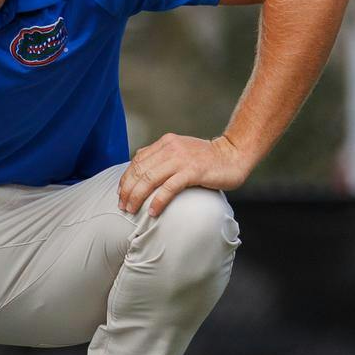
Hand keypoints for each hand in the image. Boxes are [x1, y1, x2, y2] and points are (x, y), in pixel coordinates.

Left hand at [119, 134, 252, 216]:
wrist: (233, 155)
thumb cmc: (207, 158)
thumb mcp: (181, 151)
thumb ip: (162, 156)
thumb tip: (140, 165)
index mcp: (165, 142)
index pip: (137, 160)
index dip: (126, 178)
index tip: (121, 194)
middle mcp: (171, 148)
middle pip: (140, 170)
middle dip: (128, 190)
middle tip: (123, 206)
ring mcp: (182, 159)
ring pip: (150, 179)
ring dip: (137, 196)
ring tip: (132, 210)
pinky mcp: (193, 171)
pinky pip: (169, 188)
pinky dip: (158, 201)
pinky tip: (152, 212)